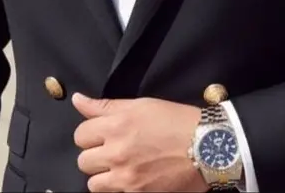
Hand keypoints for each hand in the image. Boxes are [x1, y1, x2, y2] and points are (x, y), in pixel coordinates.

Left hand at [72, 92, 207, 191]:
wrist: (207, 146)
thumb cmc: (176, 121)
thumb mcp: (140, 105)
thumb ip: (104, 106)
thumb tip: (77, 100)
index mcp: (117, 126)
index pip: (80, 135)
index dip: (91, 134)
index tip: (103, 134)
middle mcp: (117, 153)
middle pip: (83, 161)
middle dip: (95, 156)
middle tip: (113, 151)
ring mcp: (126, 179)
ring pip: (93, 184)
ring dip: (104, 176)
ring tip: (121, 168)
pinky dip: (118, 189)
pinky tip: (131, 179)